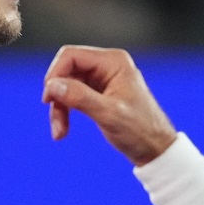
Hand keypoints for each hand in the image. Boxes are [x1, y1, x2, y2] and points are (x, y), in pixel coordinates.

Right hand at [42, 45, 177, 164]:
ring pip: (66, 86)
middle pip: (66, 71)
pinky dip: (65, 112)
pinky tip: (62, 131)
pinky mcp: (98, 93)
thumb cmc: (140, 130)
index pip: (71, 55)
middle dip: (57, 95)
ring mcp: (102, 79)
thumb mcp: (108, 114)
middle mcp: (107, 66)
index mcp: (113, 62)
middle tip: (55, 122)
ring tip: (59, 132)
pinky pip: (73, 96)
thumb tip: (52, 85)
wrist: (155, 149)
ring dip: (59, 108)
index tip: (48, 98)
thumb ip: (80, 97)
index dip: (55, 74)